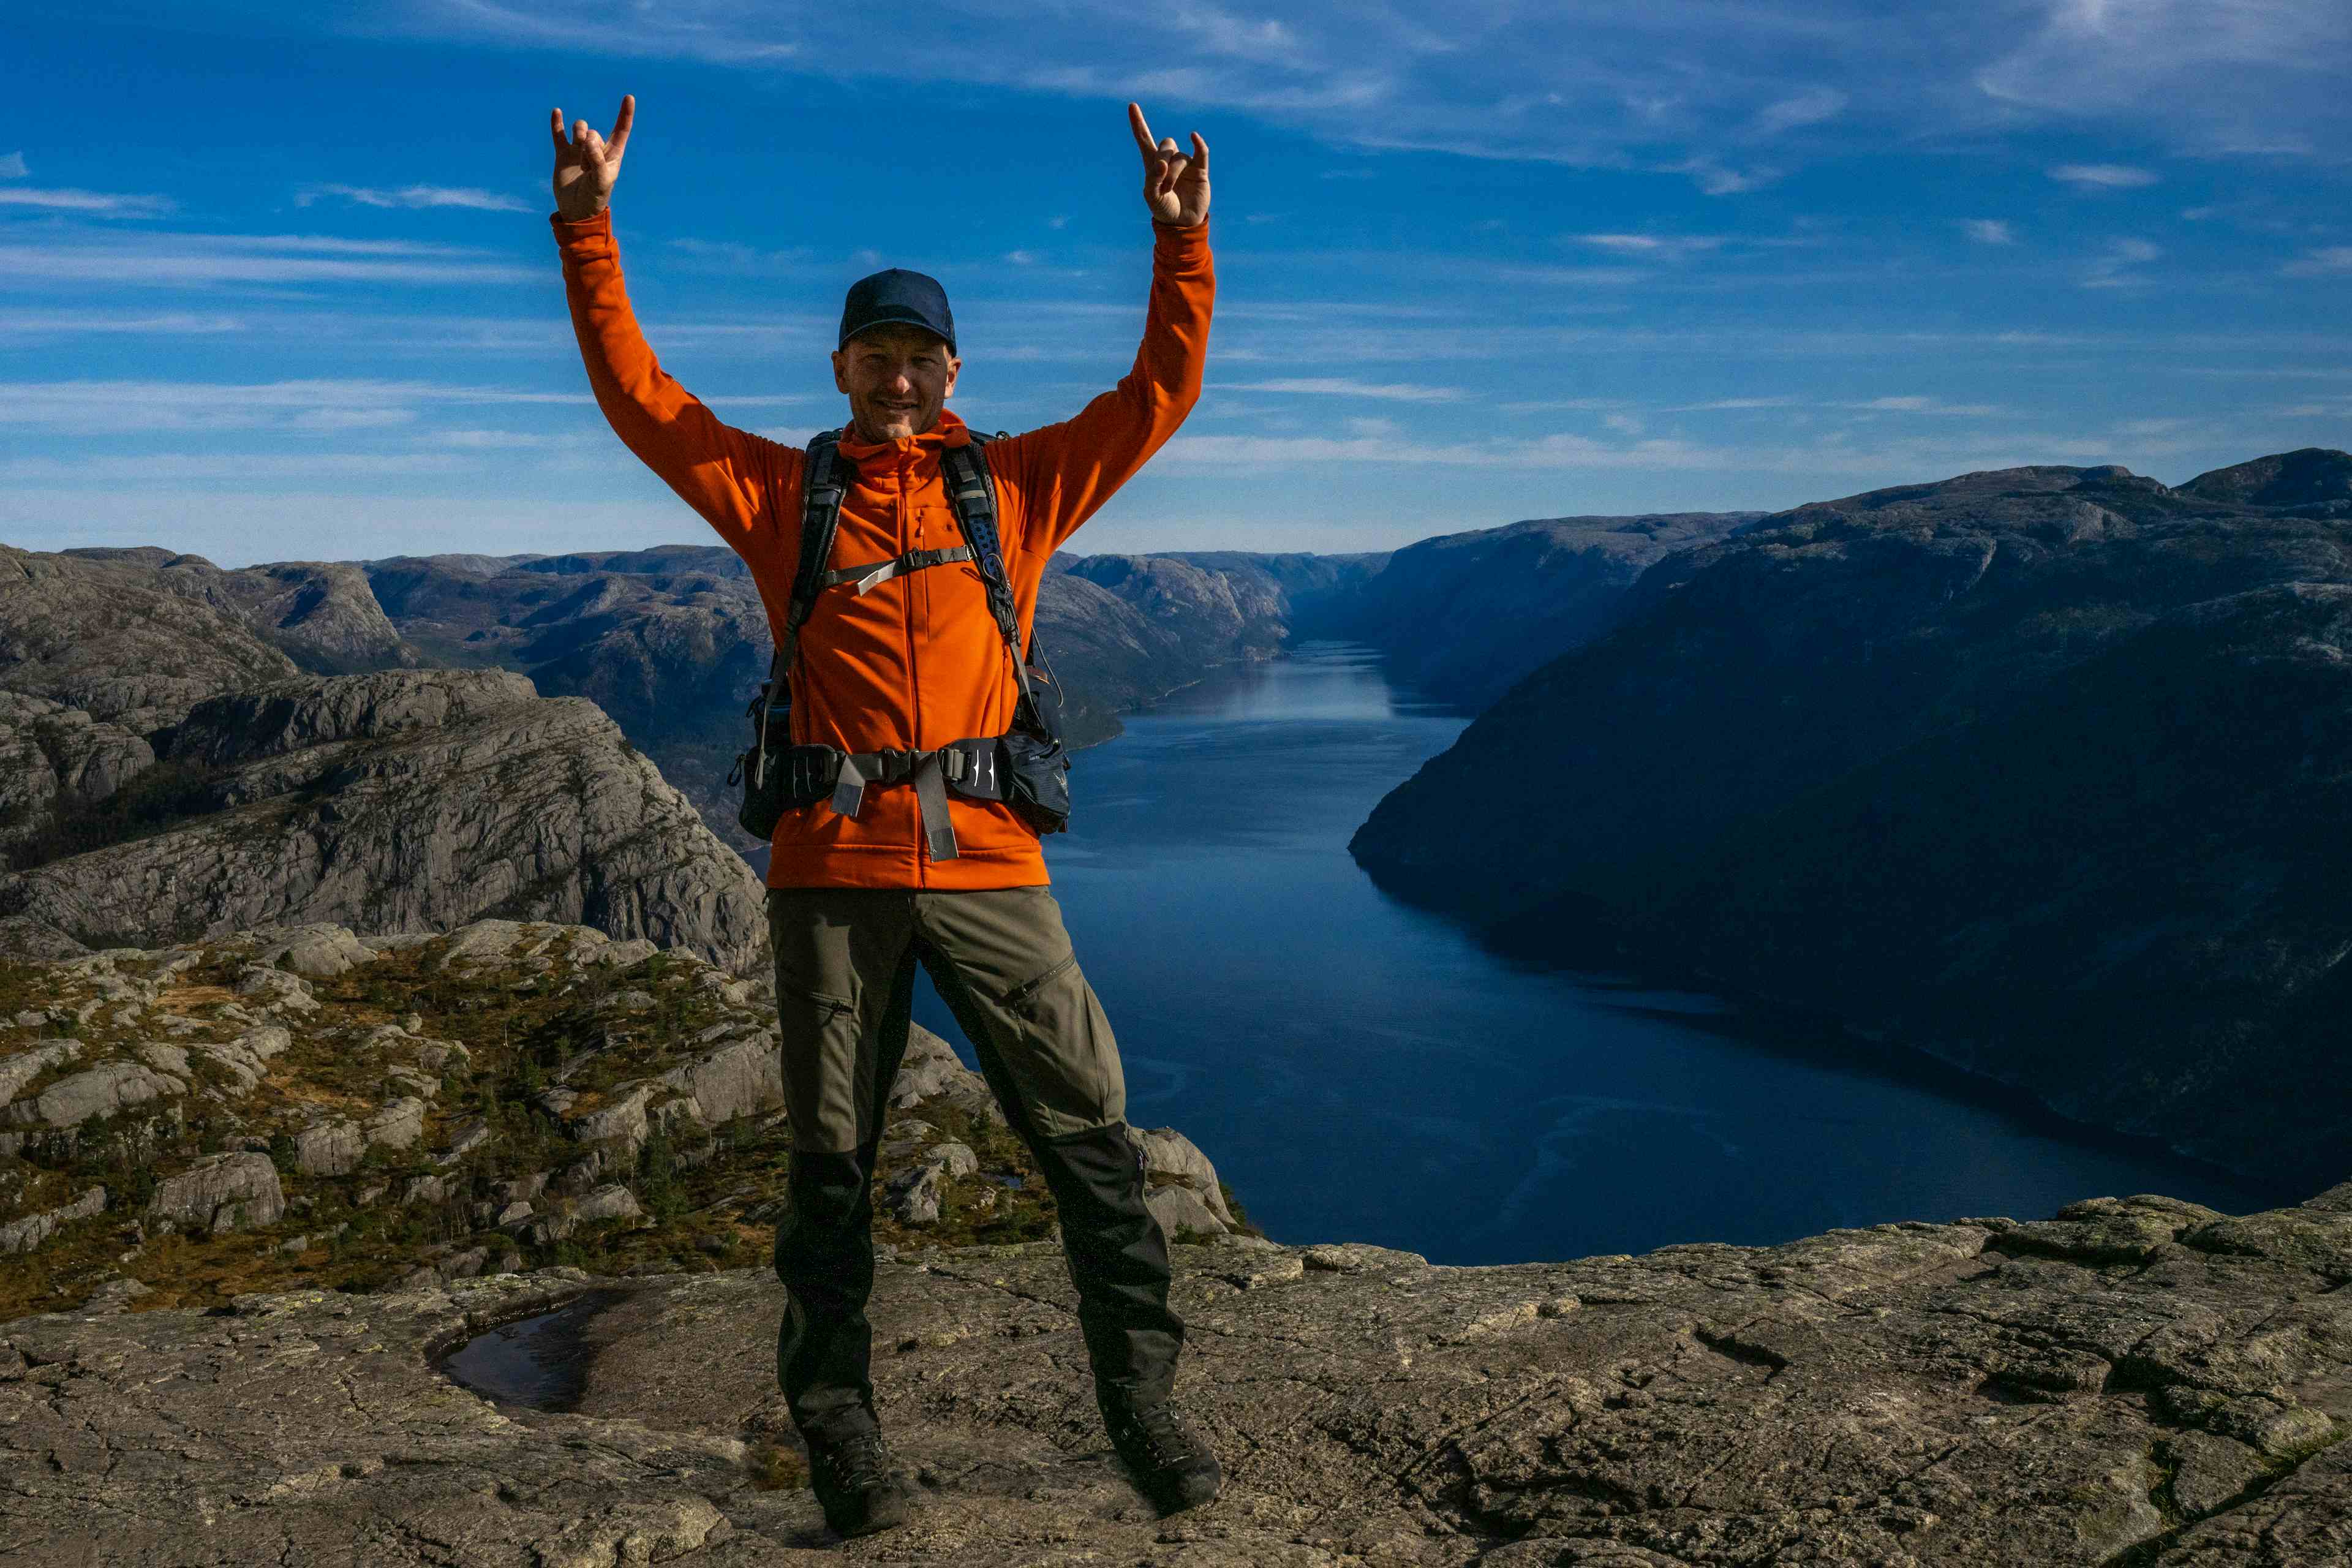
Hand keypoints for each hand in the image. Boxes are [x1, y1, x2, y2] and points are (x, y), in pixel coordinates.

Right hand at [549, 94, 633, 220]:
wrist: (576, 210)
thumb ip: (597, 160)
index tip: (629, 97)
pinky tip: (557, 112)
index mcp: (612, 154)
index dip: (625, 114)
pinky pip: (559, 134)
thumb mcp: (601, 181)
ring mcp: (579, 150)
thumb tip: (589, 139)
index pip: (621, 130)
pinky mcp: (563, 153)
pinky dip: (557, 123)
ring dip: (578, 138)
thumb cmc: (594, 198)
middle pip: (594, 132)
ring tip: (579, 161)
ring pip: (580, 128)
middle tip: (588, 168)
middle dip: (590, 146)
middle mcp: (597, 149)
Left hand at [1128, 103, 1208, 226]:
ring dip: (1174, 173)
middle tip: (1162, 185)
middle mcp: (1170, 159)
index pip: (1144, 138)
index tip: (1132, 106)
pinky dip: (1199, 144)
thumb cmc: (1164, 209)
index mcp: (1153, 163)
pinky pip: (1201, 152)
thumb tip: (1163, 163)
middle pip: (1166, 144)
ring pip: (1179, 156)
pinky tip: (1194, 137)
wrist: (1181, 223)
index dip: (1138, 122)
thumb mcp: (1151, 197)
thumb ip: (1152, 179)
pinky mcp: (1200, 170)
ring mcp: (1186, 163)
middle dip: (1162, 162)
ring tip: (1170, 189)